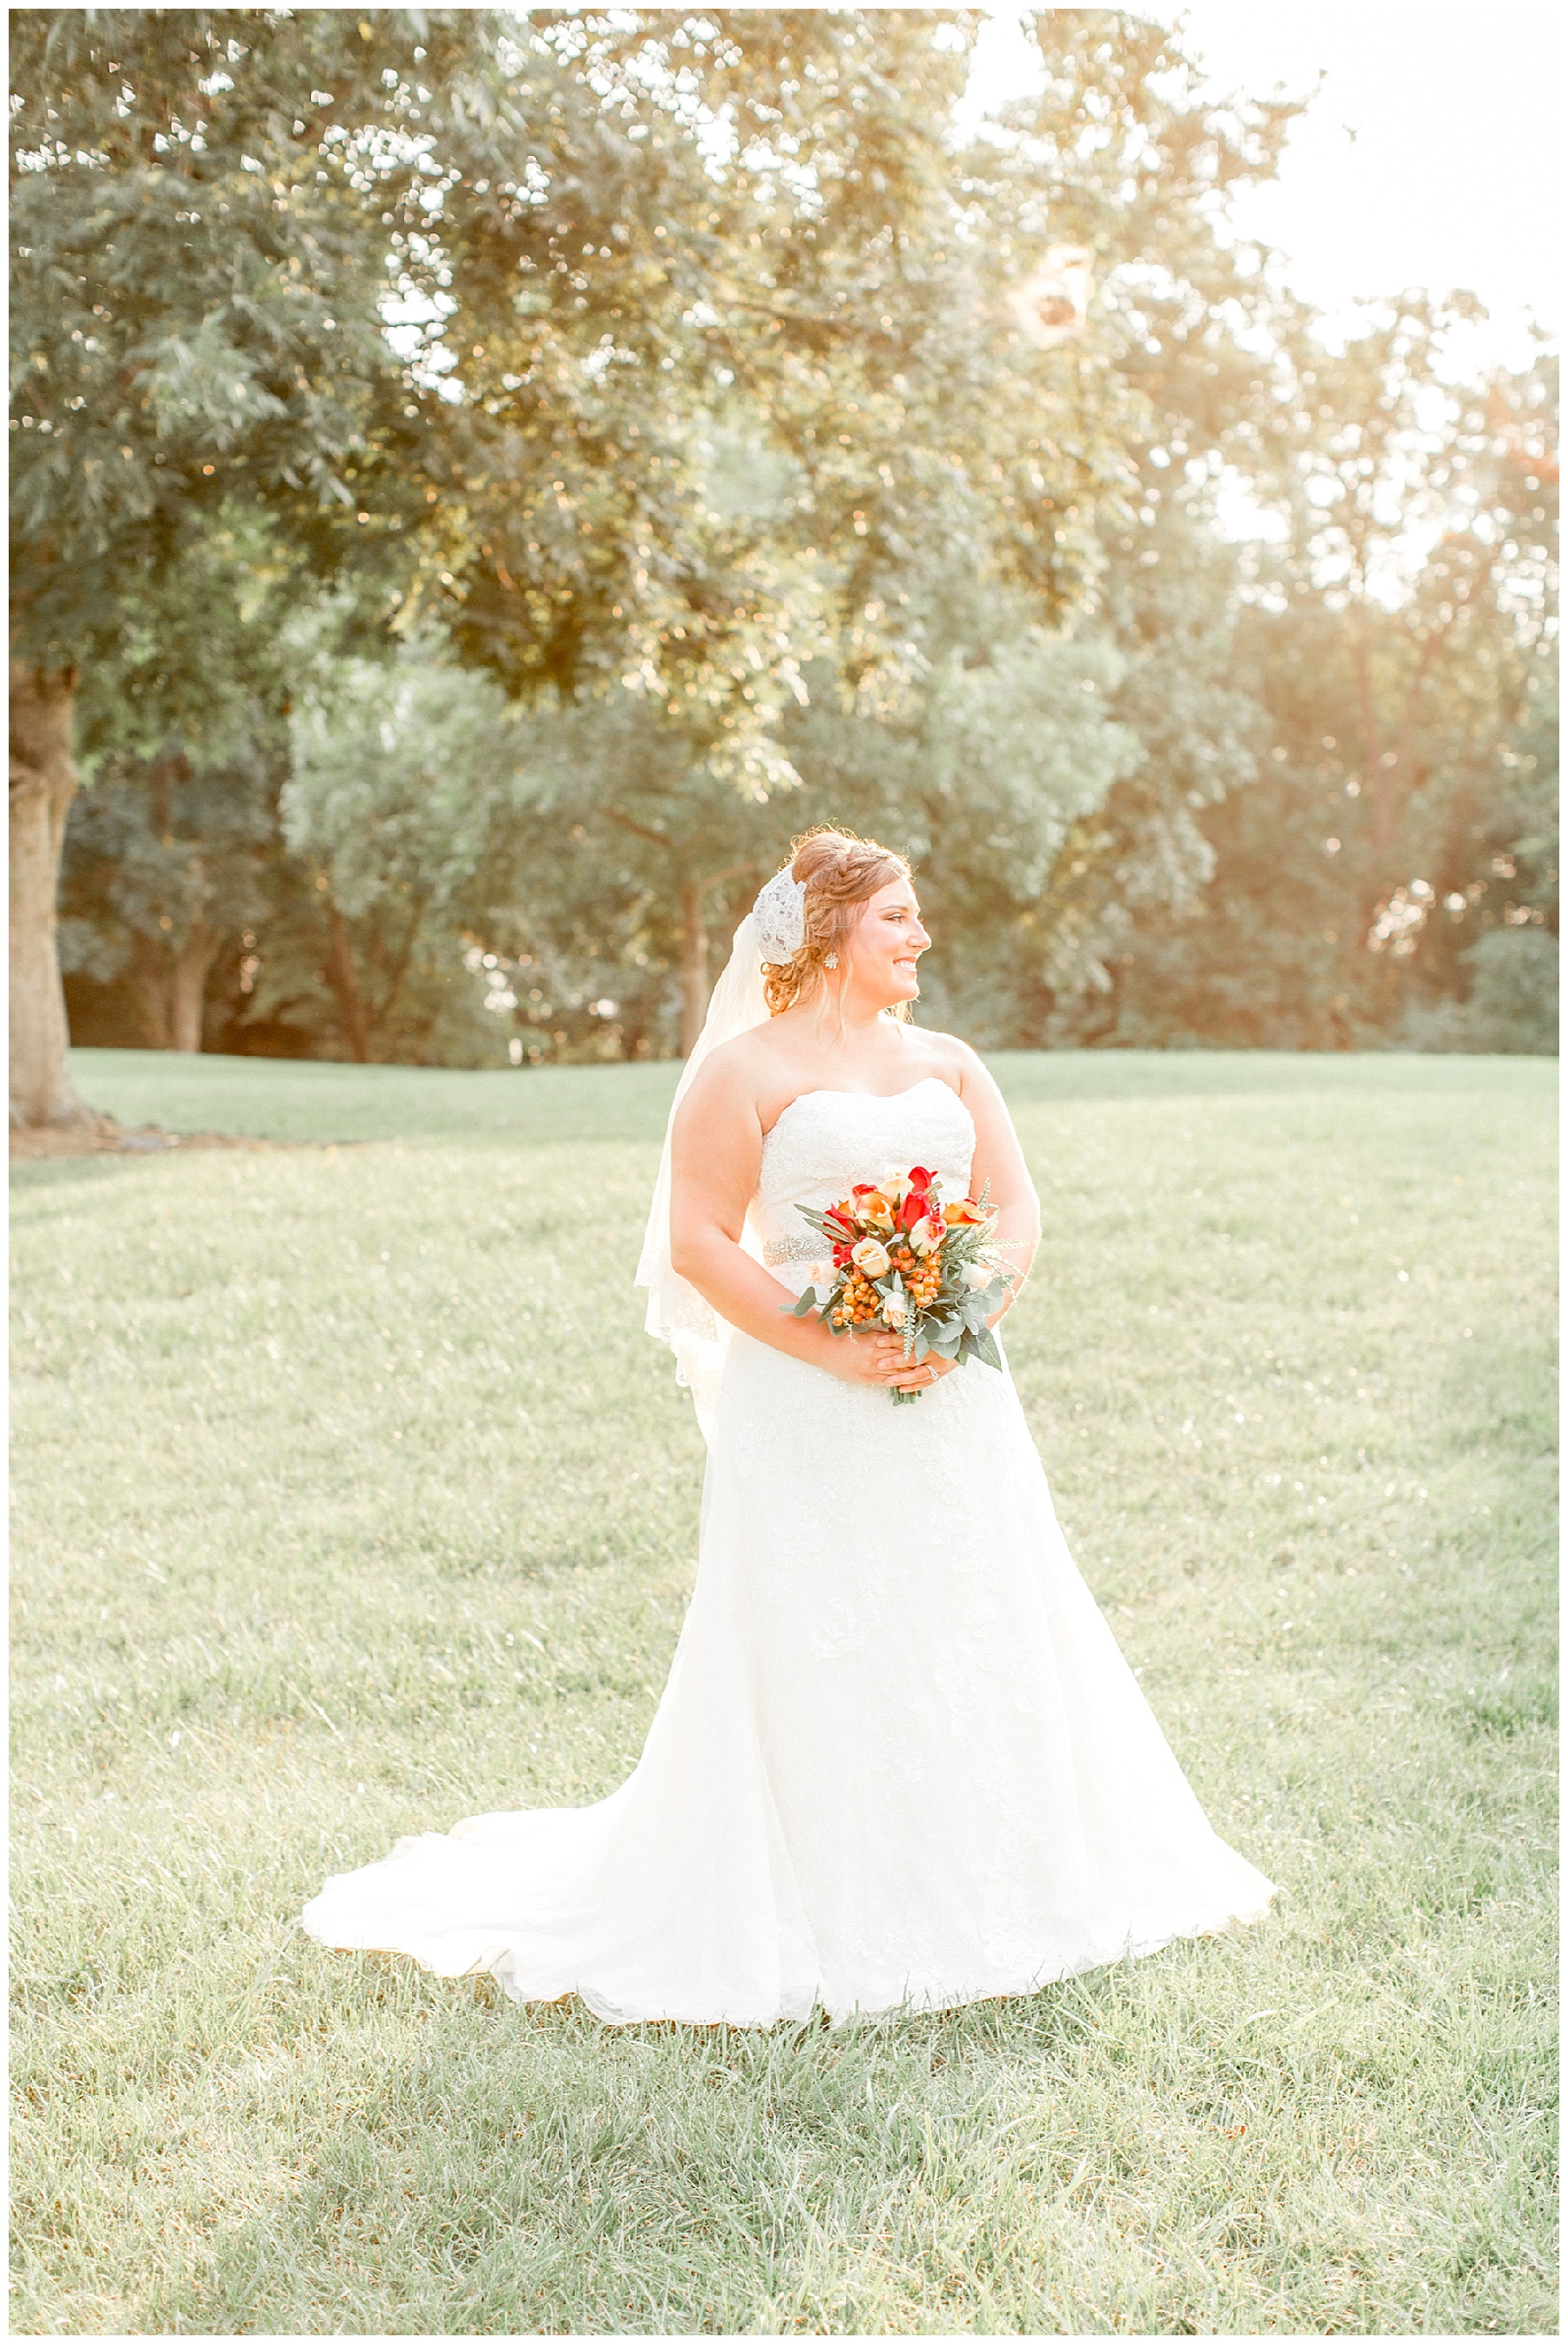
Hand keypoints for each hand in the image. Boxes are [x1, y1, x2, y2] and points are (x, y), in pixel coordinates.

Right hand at [822, 1327, 956, 1392]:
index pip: (904, 1343)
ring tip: (928, 1372)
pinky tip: (908, 1383)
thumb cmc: (844, 1336)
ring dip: (912, 1373)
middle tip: (938, 1360)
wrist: (823, 1346)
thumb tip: (899, 1332)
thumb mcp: (866, 1332)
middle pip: (904, 1358)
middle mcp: (877, 1354)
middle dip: (920, 1360)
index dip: (919, 1345)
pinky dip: (898, 1382)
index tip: (933, 1344)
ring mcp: (872, 1368)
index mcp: (878, 1340)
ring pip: (897, 1372)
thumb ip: (882, 1333)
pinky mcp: (866, 1378)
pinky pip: (886, 1381)